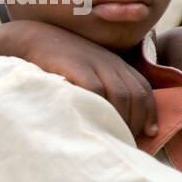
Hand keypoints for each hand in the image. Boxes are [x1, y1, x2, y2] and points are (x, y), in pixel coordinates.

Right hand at [4, 20, 157, 137]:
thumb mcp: (83, 69)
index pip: (142, 89)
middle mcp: (110, 62)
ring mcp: (94, 63)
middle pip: (135, 94)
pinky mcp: (77, 66)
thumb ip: (99, 85)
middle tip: (128, 142)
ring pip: (120, 95)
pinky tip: (97, 124)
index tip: (150, 133)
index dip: (150, 112)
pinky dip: (102, 108)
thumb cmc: (54, 61)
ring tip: (114, 139)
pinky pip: (97, 90)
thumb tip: (109, 117)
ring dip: (121, 120)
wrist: (30, 38)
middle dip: (136, 121)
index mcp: (114, 63)